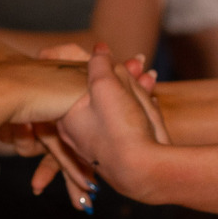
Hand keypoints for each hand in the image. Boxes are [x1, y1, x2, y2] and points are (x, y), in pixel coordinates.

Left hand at [56, 48, 165, 201]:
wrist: (147, 170)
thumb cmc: (121, 130)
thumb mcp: (105, 85)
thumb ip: (99, 63)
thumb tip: (98, 48)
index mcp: (66, 117)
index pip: (75, 81)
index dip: (97, 66)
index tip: (113, 58)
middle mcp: (79, 131)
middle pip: (97, 93)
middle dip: (122, 76)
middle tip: (139, 63)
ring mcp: (101, 141)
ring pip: (117, 105)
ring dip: (134, 88)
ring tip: (150, 75)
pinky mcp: (122, 148)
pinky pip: (129, 119)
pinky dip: (140, 106)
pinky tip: (152, 97)